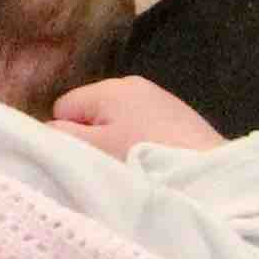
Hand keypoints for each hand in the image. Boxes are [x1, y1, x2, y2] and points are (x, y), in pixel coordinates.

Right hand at [51, 74, 225, 155]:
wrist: (212, 174)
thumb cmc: (144, 160)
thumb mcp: (94, 151)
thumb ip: (61, 137)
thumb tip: (47, 129)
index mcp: (109, 87)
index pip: (63, 108)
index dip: (66, 136)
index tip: (83, 160)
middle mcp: (134, 84)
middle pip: (92, 114)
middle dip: (93, 139)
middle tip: (108, 166)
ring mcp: (161, 99)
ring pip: (118, 123)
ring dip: (118, 144)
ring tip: (133, 168)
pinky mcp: (181, 118)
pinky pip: (144, 129)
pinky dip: (143, 146)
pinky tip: (155, 165)